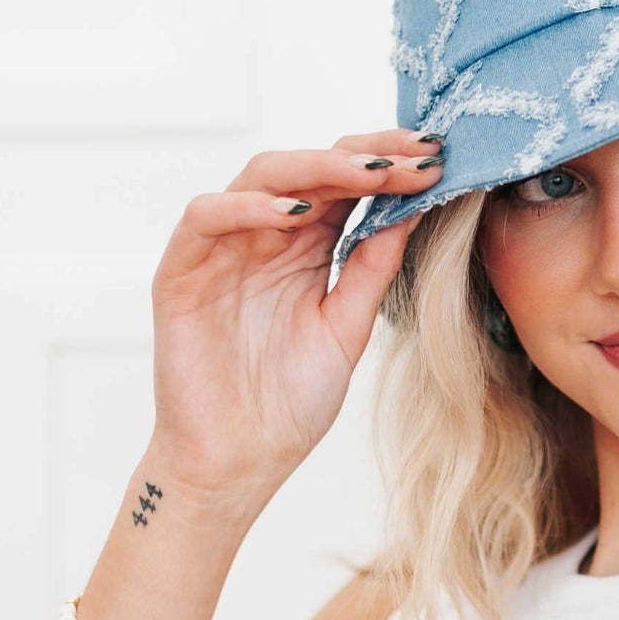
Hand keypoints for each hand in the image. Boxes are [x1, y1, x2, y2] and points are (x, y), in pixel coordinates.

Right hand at [145, 128, 443, 498]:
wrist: (240, 464)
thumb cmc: (289, 402)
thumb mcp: (348, 326)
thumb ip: (373, 267)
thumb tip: (415, 207)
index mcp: (306, 246)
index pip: (346, 183)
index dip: (389, 164)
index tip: (438, 157)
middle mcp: (264, 236)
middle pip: (310, 167)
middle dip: (366, 156)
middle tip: (416, 155)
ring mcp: (221, 250)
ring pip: (260, 176)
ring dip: (317, 168)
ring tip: (371, 175)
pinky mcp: (180, 273)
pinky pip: (204, 219)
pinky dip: (247, 206)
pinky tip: (295, 211)